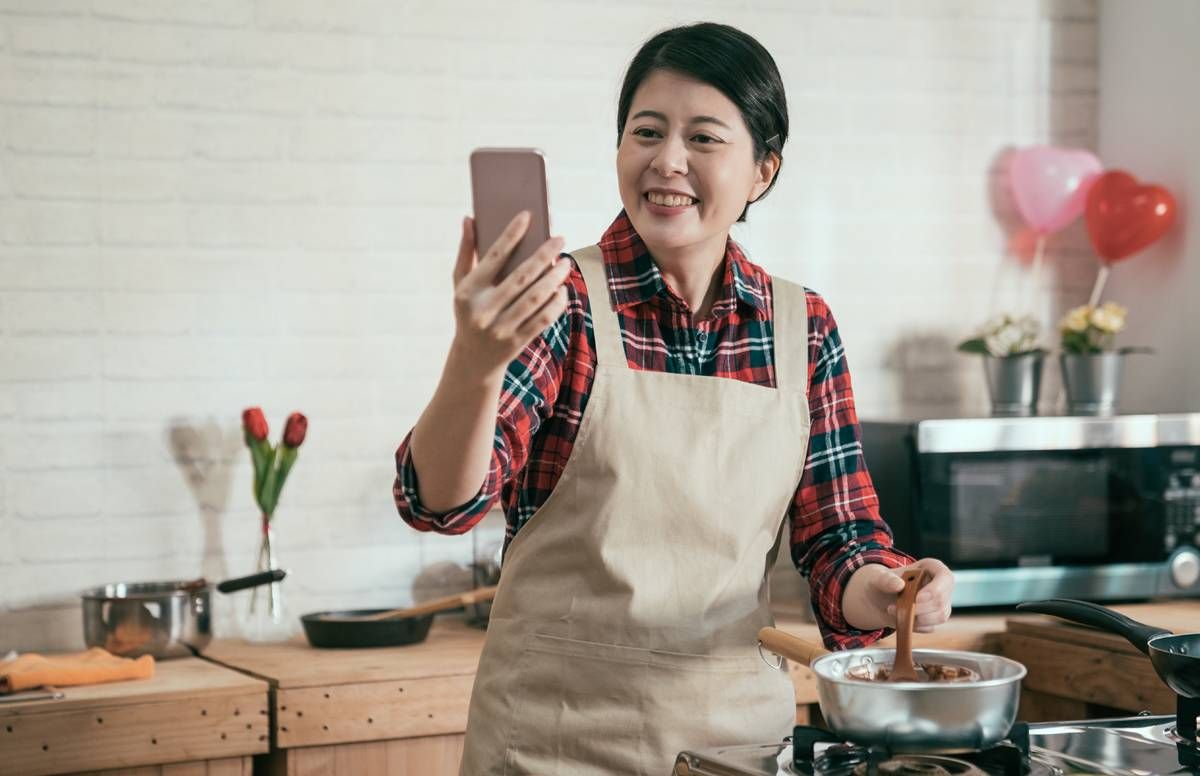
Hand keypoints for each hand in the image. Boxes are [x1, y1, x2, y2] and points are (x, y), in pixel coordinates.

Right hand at [449, 211, 570, 381]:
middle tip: (561, 239)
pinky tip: (563, 289)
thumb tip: (469, 219)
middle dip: (544, 255)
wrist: (473, 360)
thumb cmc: (469, 312)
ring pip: (535, 298)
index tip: (527, 216)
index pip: (493, 257)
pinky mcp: (516, 342)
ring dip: (555, 278)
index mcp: (468, 291)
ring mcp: (500, 328)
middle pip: (521, 276)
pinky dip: (556, 304)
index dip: (511, 235)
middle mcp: (483, 310)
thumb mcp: (461, 286)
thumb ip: (465, 253)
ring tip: (566, 263)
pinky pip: (542, 319)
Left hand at [844, 558, 954, 632]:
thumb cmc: (880, 581)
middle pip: (941, 601)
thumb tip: (899, 585)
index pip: (945, 577)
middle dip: (919, 609)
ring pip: (940, 616)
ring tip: (894, 611)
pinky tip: (900, 618)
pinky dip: (914, 626)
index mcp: (931, 568)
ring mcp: (939, 603)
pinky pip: (930, 627)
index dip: (935, 590)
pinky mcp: (933, 618)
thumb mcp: (877, 575)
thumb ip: (885, 578)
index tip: (917, 599)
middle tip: (896, 608)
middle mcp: (940, 585)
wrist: (876, 598)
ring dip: (916, 619)